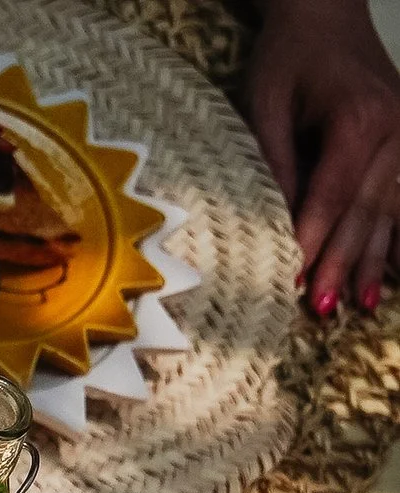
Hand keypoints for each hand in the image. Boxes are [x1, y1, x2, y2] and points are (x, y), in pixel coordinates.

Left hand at [244, 0, 399, 311]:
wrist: (327, 19)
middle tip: (322, 307)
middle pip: (367, 209)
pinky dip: (398, 236)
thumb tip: (273, 222)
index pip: (333, 195)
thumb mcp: (263, 105)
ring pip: (392, 209)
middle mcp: (396, 129)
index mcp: (359, 119)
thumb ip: (273, 162)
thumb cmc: (287, 60)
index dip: (314, 241)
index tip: (294, 282)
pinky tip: (396, 272)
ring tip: (362, 304)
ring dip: (377, 259)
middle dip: (344, 262)